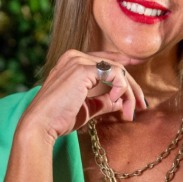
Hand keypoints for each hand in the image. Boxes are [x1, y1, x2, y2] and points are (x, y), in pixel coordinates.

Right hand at [15, 49, 146, 144]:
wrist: (41, 125)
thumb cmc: (59, 119)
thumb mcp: (87, 107)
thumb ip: (104, 100)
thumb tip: (122, 101)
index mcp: (72, 61)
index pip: (105, 59)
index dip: (124, 62)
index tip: (138, 68)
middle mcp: (75, 56)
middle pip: (115, 65)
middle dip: (132, 87)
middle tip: (141, 106)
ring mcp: (78, 60)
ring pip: (118, 70)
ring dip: (129, 93)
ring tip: (130, 112)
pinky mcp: (83, 69)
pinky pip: (115, 74)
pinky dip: (121, 88)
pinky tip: (116, 101)